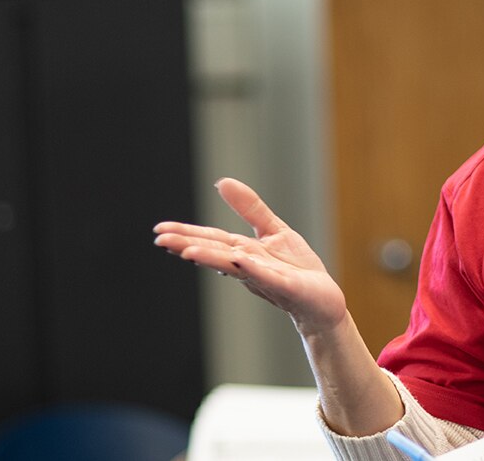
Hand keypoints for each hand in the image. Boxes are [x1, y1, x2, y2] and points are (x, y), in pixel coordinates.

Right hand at [153, 178, 347, 335]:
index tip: (160, 230)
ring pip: (236, 267)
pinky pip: (269, 277)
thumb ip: (249, 209)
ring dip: (212, 259)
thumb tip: (222, 182)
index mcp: (244, 252)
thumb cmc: (296, 268)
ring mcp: (267, 277)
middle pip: (216, 253)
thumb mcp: (273, 230)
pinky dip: (254, 269)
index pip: (211, 240)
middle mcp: (249, 266)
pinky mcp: (288, 286)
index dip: (186, 234)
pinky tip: (240, 260)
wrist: (323, 300)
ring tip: (187, 251)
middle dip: (189, 246)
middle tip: (161, 241)